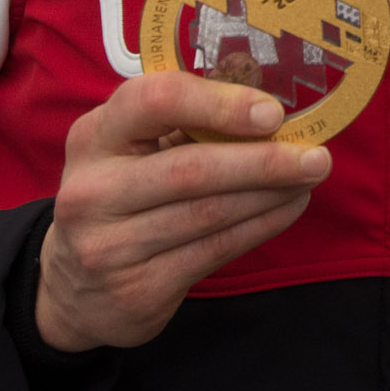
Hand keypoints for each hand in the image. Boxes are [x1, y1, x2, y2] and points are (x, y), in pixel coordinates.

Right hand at [34, 70, 330, 350]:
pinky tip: (286, 209)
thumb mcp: (129, 150)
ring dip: (270, 194)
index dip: (219, 104)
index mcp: (94, 136)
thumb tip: (269, 113)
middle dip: (264, 161)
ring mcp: (109, 245)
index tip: (272, 112)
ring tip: (308, 178)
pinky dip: (259, 226)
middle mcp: (93, 190)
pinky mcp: (135, 289)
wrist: (72, 288)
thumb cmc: (121, 196)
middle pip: (191, 168)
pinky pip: (213, 252)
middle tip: (317, 156)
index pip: (154, 101)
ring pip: (208, 214)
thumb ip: (183, 126)